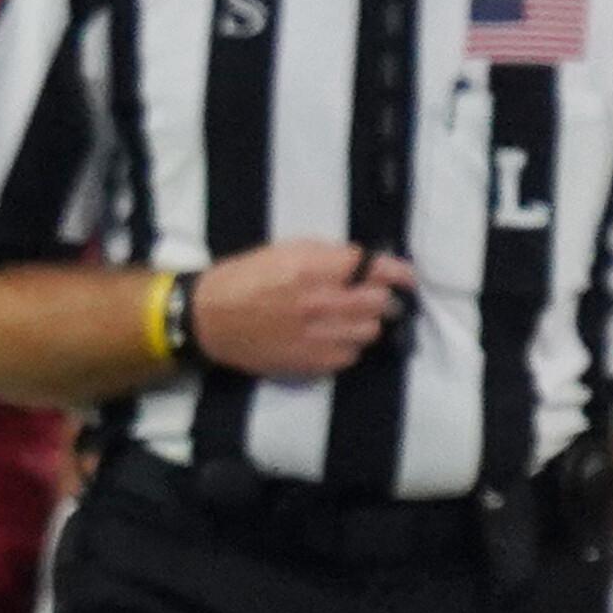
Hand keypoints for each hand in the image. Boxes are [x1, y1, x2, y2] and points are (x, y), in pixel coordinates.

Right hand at [187, 243, 416, 379]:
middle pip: (379, 303)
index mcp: (310, 268)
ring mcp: (314, 336)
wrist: (206, 319)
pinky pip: (349, 356)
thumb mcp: (283, 251)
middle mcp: (317, 302)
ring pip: (369, 332)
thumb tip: (366, 265)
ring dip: (366, 323)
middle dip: (380, 298)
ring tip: (350, 320)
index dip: (399, 273)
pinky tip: (331, 338)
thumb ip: (328, 256)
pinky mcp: (307, 361)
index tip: (406, 278)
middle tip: (372, 298)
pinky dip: (348, 346)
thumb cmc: (244, 279)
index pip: (374, 269)